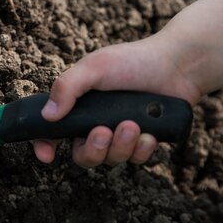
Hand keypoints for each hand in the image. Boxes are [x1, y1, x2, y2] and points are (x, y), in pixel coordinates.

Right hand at [33, 36, 201, 166]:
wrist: (177, 65)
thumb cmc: (132, 61)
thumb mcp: (93, 67)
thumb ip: (67, 88)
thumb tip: (47, 115)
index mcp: (77, 108)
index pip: (51, 132)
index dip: (44, 146)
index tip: (47, 155)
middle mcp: (95, 125)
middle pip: (83, 156)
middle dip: (93, 150)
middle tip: (103, 132)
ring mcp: (120, 136)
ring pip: (111, 160)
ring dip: (120, 146)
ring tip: (133, 124)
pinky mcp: (143, 142)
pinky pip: (136, 160)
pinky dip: (142, 150)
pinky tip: (150, 134)